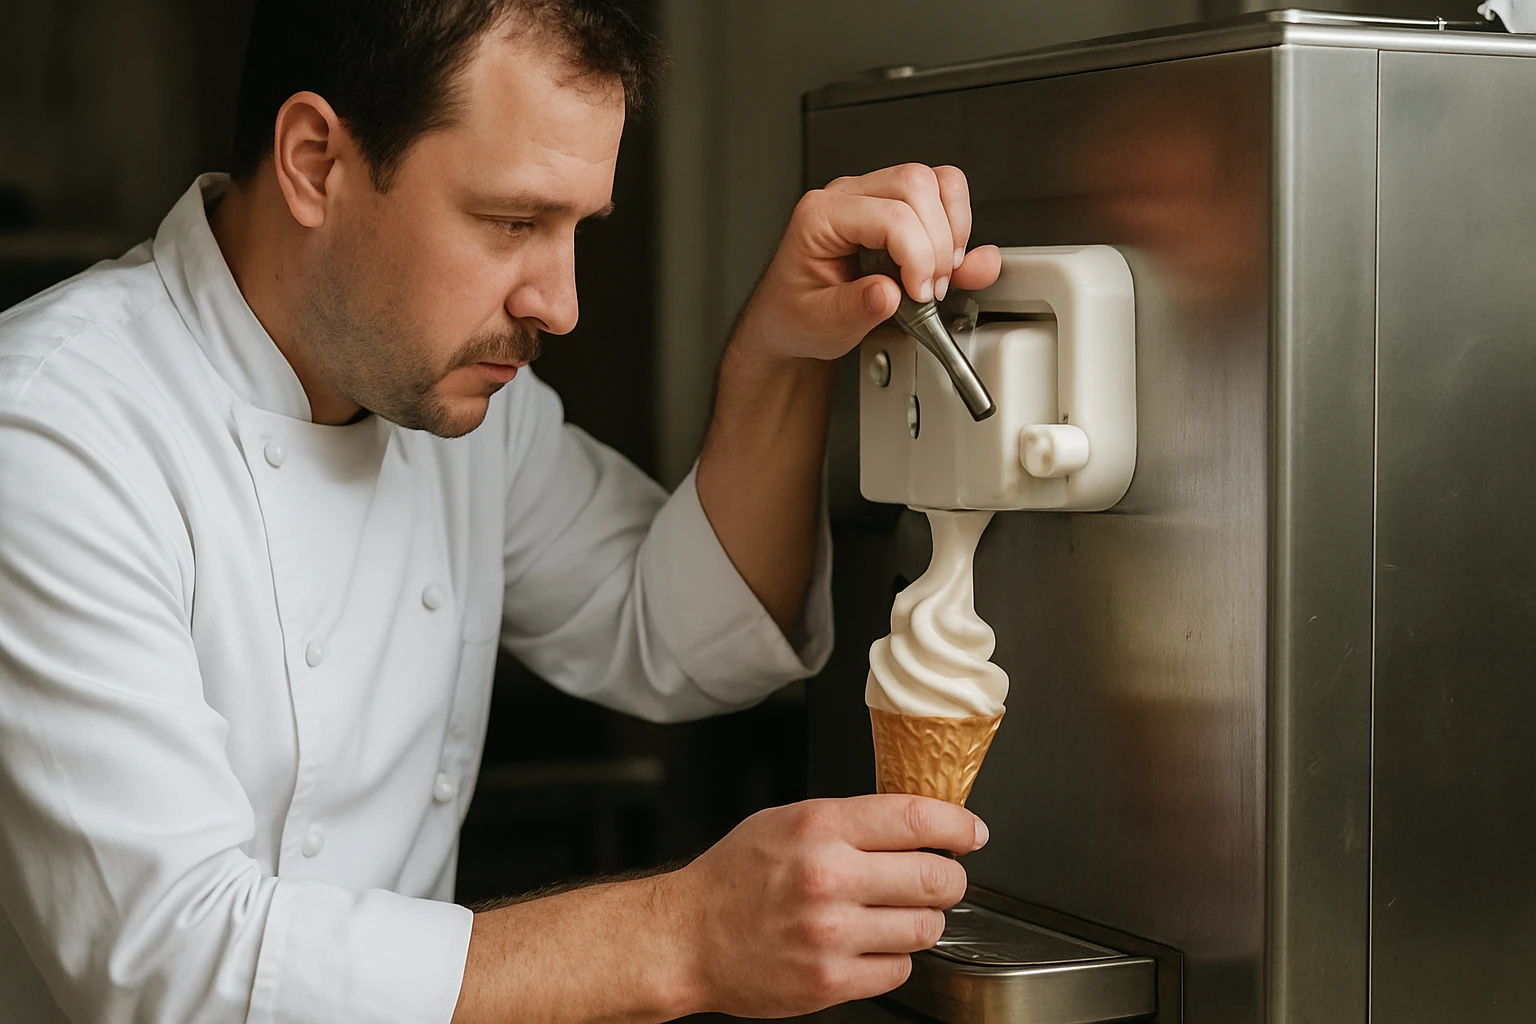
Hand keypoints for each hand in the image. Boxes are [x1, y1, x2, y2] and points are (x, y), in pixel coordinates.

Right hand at [661, 795, 987, 1017]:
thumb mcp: (786, 821)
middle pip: (936, 878)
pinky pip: (899, 970)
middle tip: (942, 879)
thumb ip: (849, 820)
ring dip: (924, 921)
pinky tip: (869, 945)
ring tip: (897, 914)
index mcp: (819, 827)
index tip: (971, 833)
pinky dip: (894, 958)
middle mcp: (828, 878)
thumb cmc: (734, 876)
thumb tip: (916, 821)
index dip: (959, 826)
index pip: (917, 819)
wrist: (686, 937)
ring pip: (926, 928)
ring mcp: (830, 934)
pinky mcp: (829, 981)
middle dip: (951, 879)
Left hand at [734, 163, 1003, 364]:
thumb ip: (854, 309)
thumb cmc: (798, 314)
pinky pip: (942, 193)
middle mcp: (847, 197)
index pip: (890, 216)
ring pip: (936, 181)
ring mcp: (873, 196)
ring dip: (953, 229)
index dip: (918, 256)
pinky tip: (948, 260)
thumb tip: (890, 293)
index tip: (921, 294)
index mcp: (820, 217)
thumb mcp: (818, 323)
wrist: (791, 317)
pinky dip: (957, 225)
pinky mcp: (897, 207)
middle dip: (938, 242)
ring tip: (942, 274)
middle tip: (931, 289)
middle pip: (916, 184)